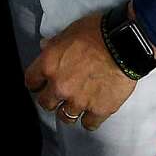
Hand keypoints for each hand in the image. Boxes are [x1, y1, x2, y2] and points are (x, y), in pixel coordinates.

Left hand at [23, 11, 135, 131]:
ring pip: (65, 117)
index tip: (41, 83)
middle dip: (51, 99)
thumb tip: (45, 47)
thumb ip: (55, 43)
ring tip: (78, 102)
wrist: (124, 43)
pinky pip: (88, 124)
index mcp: (49, 65)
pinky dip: (90, 118)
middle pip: (45, 103)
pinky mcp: (98, 110)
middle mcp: (60, 86)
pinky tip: (93, 110)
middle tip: (60, 93)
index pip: (31, 82)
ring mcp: (79, 101)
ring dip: (70, 110)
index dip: (36, 82)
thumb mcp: (70, 31)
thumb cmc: (97, 33)